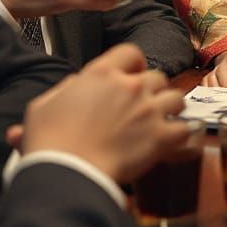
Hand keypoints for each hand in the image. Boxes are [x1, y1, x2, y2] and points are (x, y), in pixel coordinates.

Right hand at [13, 44, 187, 182]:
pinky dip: (180, 135)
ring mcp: (148, 110)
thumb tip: (72, 86)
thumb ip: (63, 90)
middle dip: (152, 90)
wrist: (67, 173)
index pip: (131, 53)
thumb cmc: (50, 142)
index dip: (134, 64)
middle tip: (143, 105)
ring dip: (170, 109)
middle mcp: (130, 86)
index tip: (132, 76)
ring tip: (163, 119)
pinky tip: (172, 140)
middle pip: (157, 77)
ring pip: (176, 98)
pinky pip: (184, 129)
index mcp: (102, 74)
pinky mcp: (160, 137)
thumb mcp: (43, 105)